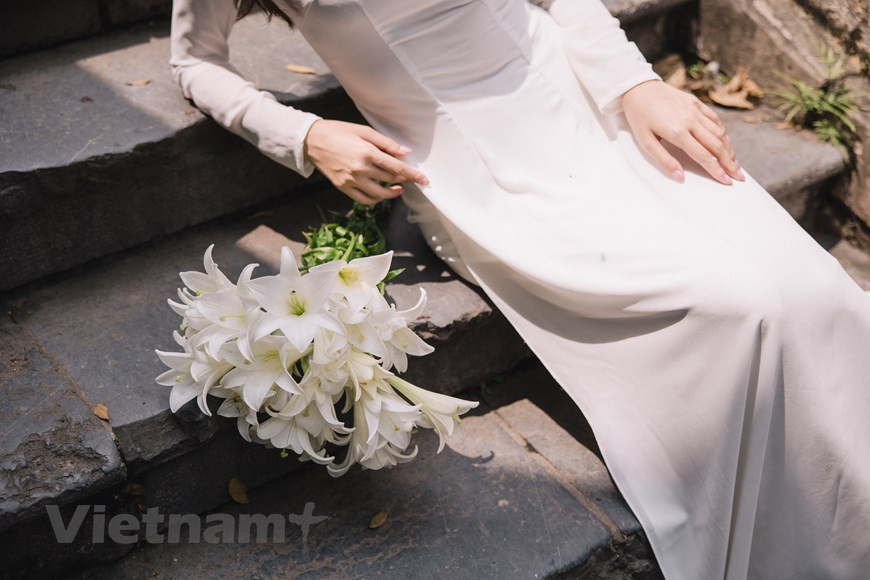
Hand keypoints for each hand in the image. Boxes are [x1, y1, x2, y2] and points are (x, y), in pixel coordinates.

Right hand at [302, 119, 429, 204]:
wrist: (312, 140)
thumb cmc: (339, 132)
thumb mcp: (364, 131)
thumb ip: (386, 143)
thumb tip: (406, 153)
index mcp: (367, 152)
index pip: (396, 167)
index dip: (412, 175)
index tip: (424, 180)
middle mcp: (360, 168)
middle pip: (389, 179)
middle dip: (404, 180)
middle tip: (412, 180)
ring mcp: (351, 180)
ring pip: (378, 194)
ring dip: (391, 193)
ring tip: (398, 189)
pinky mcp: (343, 187)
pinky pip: (363, 199)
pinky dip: (375, 199)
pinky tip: (381, 194)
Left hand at [620, 79, 744, 184]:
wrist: (639, 88)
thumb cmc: (639, 117)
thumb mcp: (645, 142)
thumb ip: (664, 160)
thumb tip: (680, 177)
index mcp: (677, 133)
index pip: (703, 156)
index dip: (716, 171)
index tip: (726, 181)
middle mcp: (690, 121)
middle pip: (716, 145)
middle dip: (729, 163)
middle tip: (738, 176)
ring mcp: (695, 110)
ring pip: (719, 132)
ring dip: (728, 149)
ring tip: (734, 162)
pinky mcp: (696, 102)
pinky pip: (714, 119)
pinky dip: (722, 132)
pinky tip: (725, 141)